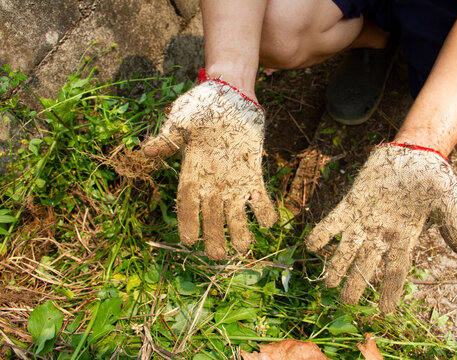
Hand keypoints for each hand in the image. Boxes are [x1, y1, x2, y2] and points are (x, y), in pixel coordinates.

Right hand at [143, 72, 276, 259]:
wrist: (229, 94)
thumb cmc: (201, 107)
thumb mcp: (181, 121)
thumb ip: (168, 139)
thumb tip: (146, 151)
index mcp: (192, 171)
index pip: (187, 202)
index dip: (188, 221)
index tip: (188, 241)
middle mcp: (213, 181)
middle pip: (212, 214)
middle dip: (215, 235)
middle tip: (217, 257)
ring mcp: (234, 178)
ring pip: (235, 210)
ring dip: (240, 229)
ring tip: (244, 249)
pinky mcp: (253, 171)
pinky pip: (259, 194)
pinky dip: (264, 208)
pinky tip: (268, 222)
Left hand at [306, 143, 456, 312]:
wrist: (417, 153)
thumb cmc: (436, 181)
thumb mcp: (449, 207)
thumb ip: (455, 232)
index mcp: (405, 238)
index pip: (396, 270)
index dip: (390, 290)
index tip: (383, 311)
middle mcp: (382, 233)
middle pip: (366, 264)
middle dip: (355, 283)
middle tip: (344, 302)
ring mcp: (365, 218)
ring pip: (347, 247)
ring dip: (336, 264)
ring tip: (326, 283)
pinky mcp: (352, 202)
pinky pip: (334, 221)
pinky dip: (323, 232)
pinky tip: (311, 245)